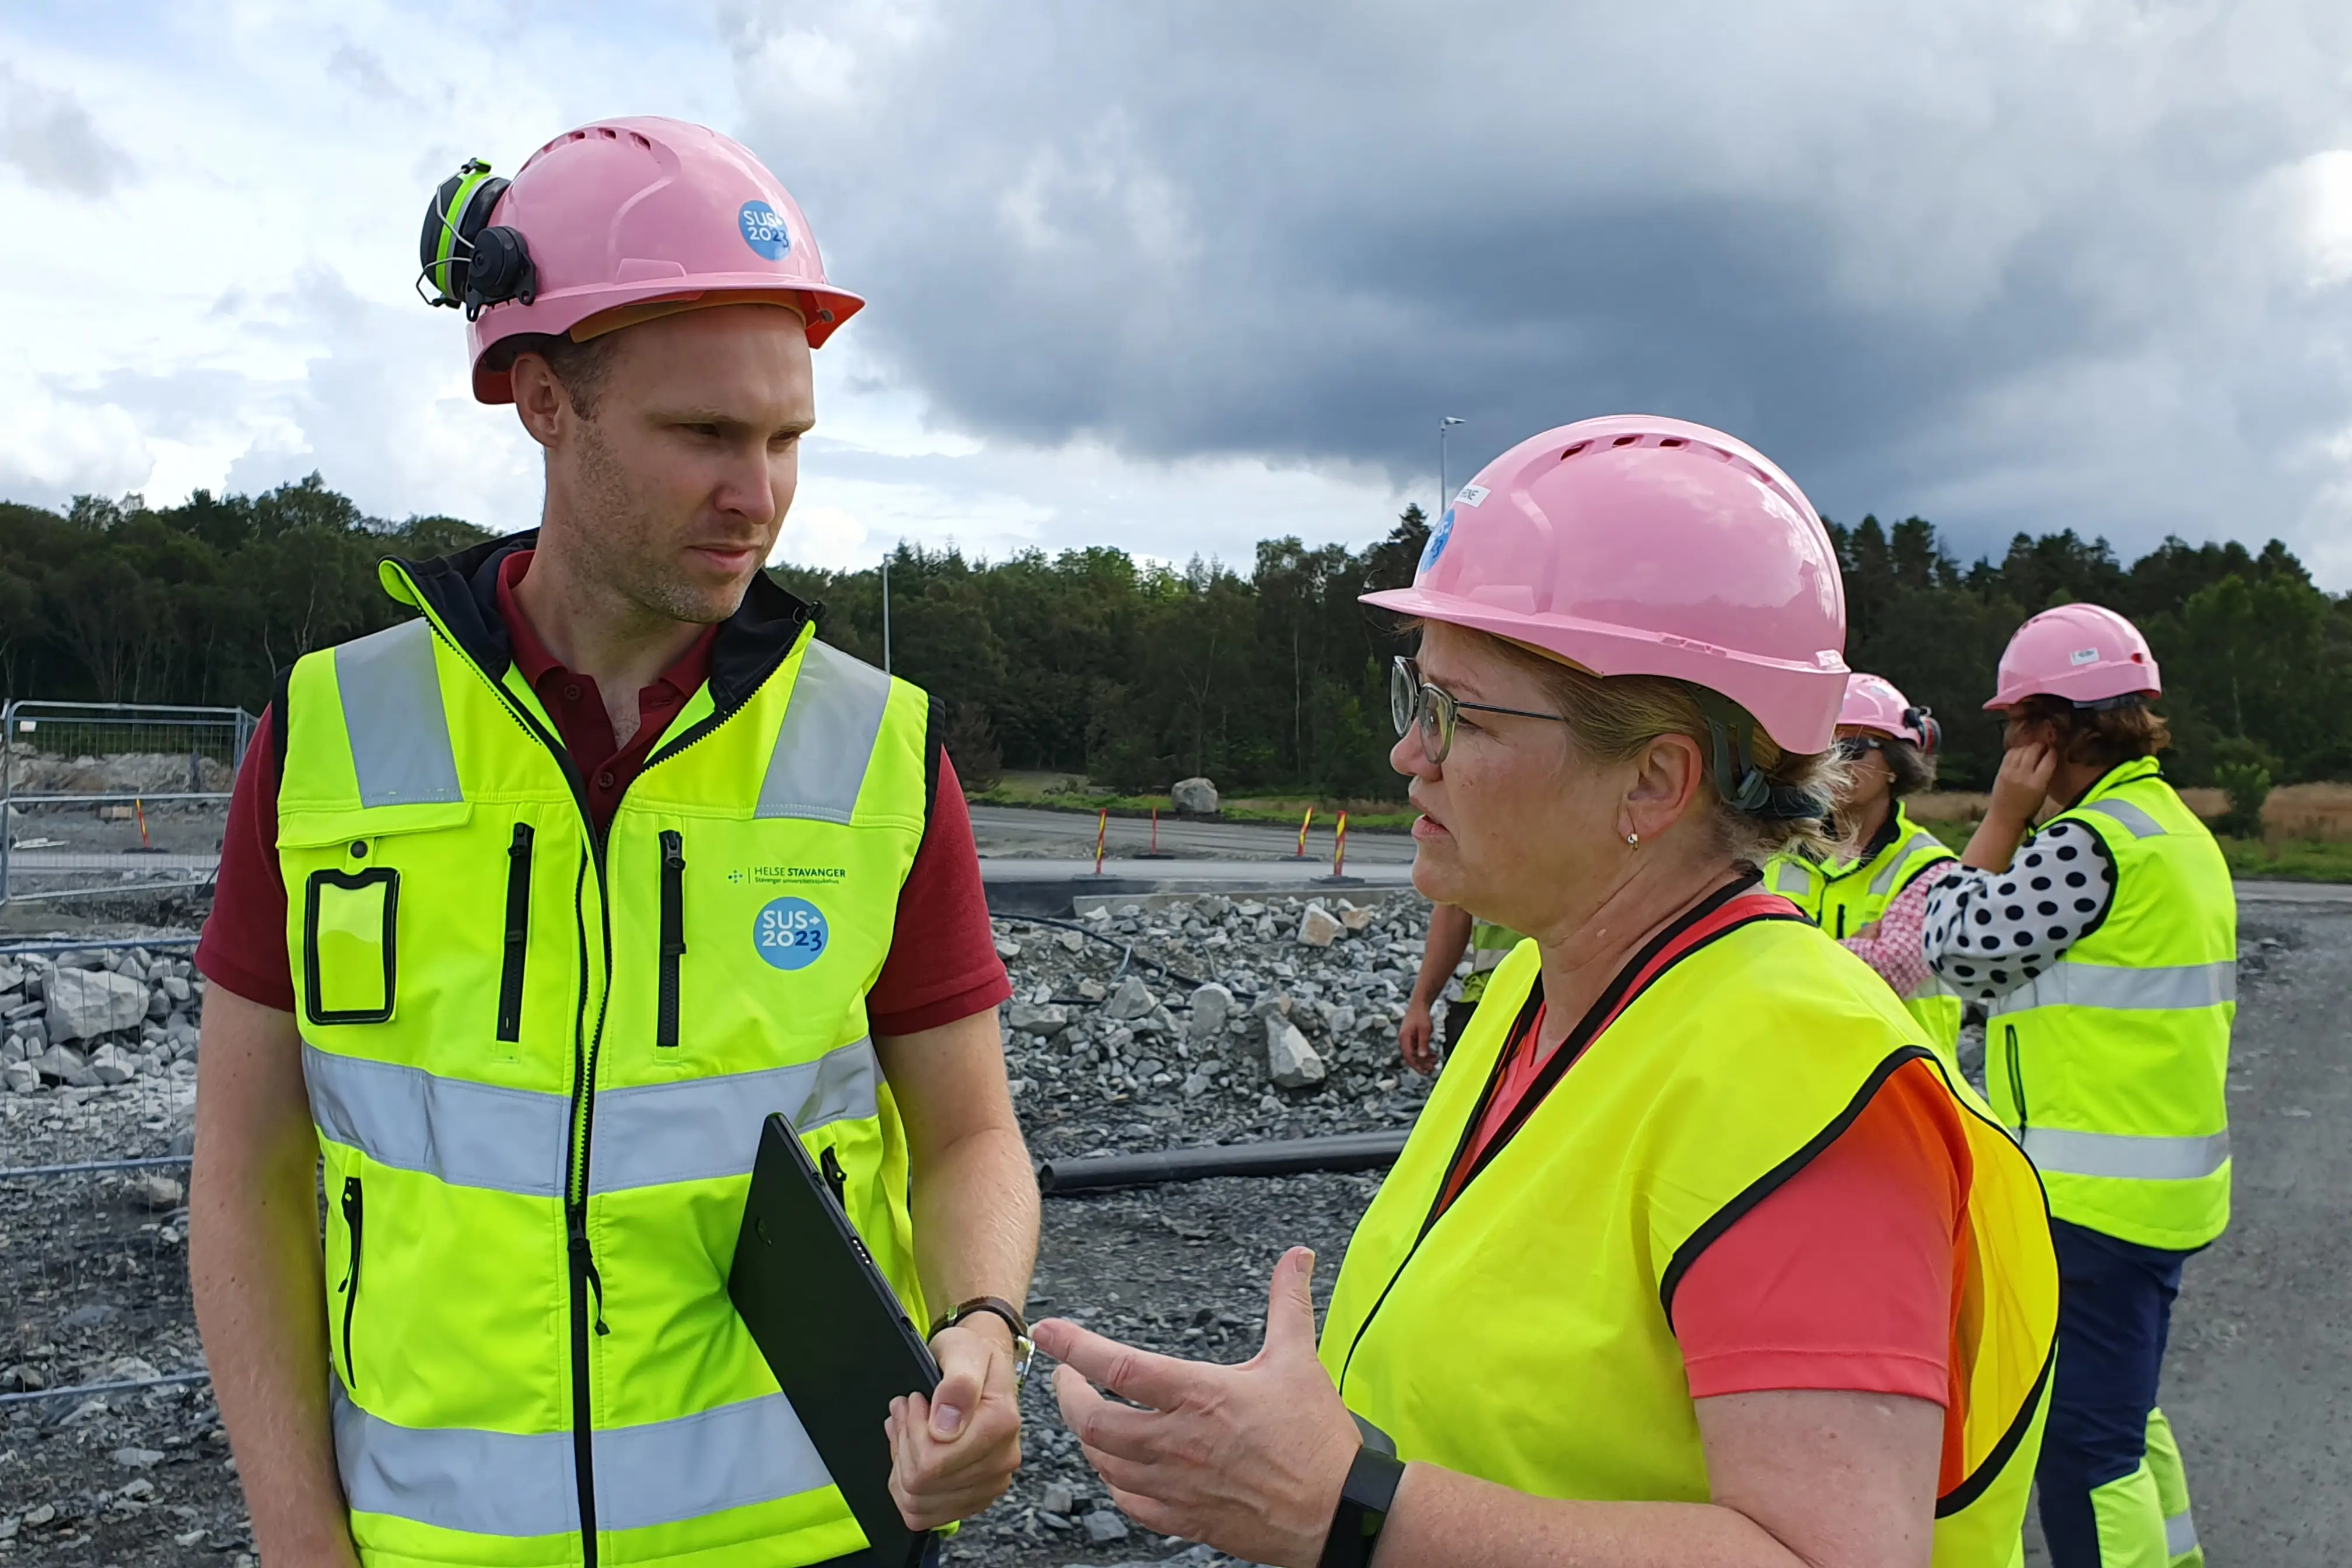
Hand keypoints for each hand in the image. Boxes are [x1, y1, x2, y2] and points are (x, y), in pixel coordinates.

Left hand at [885, 1320, 1022, 1529]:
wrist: (982, 1364)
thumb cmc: (970, 1356)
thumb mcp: (962, 1351)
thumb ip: (958, 1384)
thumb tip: (945, 1426)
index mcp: (1001, 1425)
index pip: (932, 1462)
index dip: (911, 1433)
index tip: (913, 1401)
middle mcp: (1002, 1460)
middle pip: (923, 1484)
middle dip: (905, 1445)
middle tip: (907, 1411)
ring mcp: (990, 1483)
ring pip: (919, 1503)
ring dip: (903, 1465)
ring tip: (908, 1429)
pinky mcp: (975, 1497)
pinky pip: (924, 1514)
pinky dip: (908, 1487)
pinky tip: (911, 1454)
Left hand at [1035, 1248, 1359, 1567]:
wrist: (1341, 1510)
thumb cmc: (1318, 1440)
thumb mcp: (1300, 1359)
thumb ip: (1288, 1303)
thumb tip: (1297, 1257)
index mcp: (1200, 1395)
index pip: (1118, 1368)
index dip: (1074, 1347)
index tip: (1050, 1333)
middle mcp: (1179, 1442)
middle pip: (1094, 1423)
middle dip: (1068, 1397)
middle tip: (1065, 1379)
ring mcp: (1179, 1486)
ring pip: (1105, 1465)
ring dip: (1088, 1439)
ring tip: (1089, 1419)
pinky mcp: (1188, 1520)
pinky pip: (1130, 1505)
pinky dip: (1115, 1483)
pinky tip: (1118, 1470)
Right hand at [1397, 999, 1436, 1075]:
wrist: (1419, 1004)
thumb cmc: (1421, 1015)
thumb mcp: (1424, 1030)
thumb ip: (1423, 1043)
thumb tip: (1422, 1056)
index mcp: (1404, 1039)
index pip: (1409, 1057)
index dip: (1416, 1066)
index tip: (1425, 1072)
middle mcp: (1403, 1040)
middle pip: (1411, 1057)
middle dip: (1421, 1064)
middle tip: (1432, 1069)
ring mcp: (1407, 1039)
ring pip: (1414, 1053)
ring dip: (1424, 1059)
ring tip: (1435, 1062)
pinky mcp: (1411, 1037)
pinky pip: (1416, 1048)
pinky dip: (1424, 1052)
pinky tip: (1433, 1055)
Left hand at [1988, 740, 2055, 827]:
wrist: (2005, 816)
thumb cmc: (2028, 808)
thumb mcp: (2043, 793)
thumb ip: (2046, 775)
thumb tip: (2049, 756)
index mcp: (2037, 783)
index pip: (2048, 760)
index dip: (2052, 752)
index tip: (2053, 750)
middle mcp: (2023, 775)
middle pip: (2034, 750)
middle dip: (2041, 745)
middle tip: (2044, 746)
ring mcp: (2010, 771)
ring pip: (2022, 749)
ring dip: (2029, 746)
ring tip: (2033, 748)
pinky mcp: (2001, 770)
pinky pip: (2010, 753)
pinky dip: (2017, 750)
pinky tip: (2021, 752)